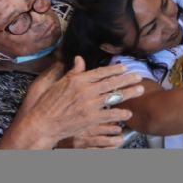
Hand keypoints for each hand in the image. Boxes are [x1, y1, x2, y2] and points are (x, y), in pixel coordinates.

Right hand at [17, 58, 144, 146]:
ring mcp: (89, 105)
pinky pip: (109, 114)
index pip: (100, 72)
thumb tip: (79, 59)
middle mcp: (86, 90)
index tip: (124, 66)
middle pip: (111, 83)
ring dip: (129, 93)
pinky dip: (120, 113)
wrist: (42, 123)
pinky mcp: (90, 118)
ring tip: (140, 89)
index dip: (114, 69)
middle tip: (139, 76)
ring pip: (114, 96)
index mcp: (78, 80)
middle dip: (127, 79)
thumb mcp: (58, 83)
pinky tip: (128, 113)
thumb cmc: (47, 103)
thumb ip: (73, 72)